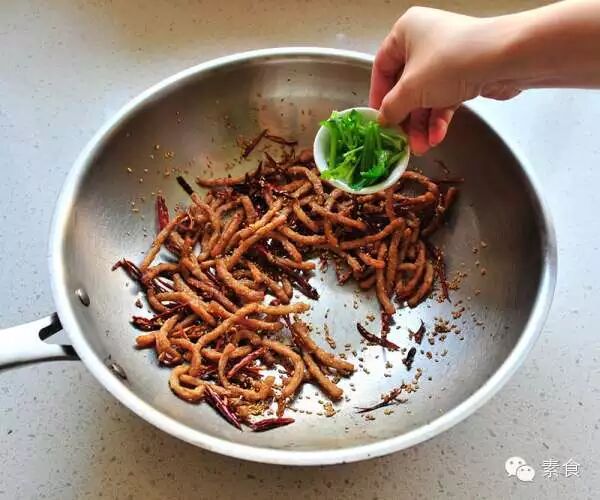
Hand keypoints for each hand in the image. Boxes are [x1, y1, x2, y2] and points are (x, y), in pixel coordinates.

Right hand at [370, 7, 520, 154]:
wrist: (504, 59)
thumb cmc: (450, 63)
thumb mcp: (411, 90)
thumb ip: (391, 107)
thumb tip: (383, 119)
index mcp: (406, 31)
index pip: (382, 66)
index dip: (378, 95)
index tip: (378, 118)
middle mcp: (425, 40)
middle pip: (405, 86)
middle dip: (405, 117)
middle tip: (401, 139)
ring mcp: (447, 57)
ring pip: (426, 96)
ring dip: (422, 124)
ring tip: (421, 146)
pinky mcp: (465, 72)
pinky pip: (444, 98)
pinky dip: (439, 118)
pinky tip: (437, 136)